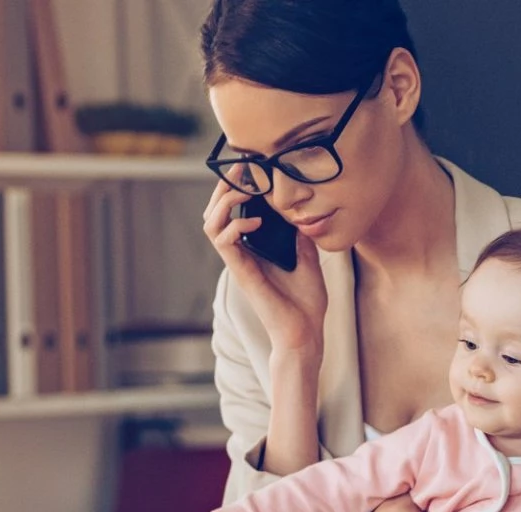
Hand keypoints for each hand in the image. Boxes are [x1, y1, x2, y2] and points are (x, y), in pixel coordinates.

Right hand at [202, 183, 327, 367]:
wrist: (304, 333)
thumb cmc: (306, 303)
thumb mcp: (309, 260)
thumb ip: (300, 237)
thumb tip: (301, 215)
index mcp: (254, 249)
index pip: (232, 212)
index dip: (235, 189)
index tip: (250, 169)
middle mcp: (241, 254)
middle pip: (214, 213)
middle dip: (223, 188)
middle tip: (241, 169)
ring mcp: (239, 263)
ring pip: (211, 224)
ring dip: (223, 202)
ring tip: (244, 191)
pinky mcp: (241, 273)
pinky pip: (223, 243)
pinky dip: (234, 226)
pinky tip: (253, 221)